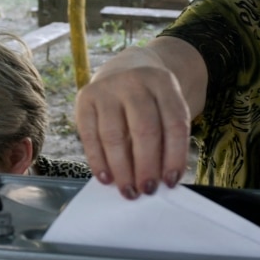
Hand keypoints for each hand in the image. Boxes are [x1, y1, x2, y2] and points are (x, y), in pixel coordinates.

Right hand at [75, 58, 192, 198]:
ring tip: (128, 190)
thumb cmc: (152, 101)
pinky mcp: (85, 98)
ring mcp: (107, 88)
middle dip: (147, 166)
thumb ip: (167, 138)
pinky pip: (90, 136)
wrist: (128, 69)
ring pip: (114, 136)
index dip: (174, 156)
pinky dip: (98, 161)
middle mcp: (134, 81)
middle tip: (147, 189)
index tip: (171, 182)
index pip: (173, 123)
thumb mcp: (167, 108)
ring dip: (122, 169)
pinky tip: (106, 178)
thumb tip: (159, 179)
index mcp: (163, 83)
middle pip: (144, 130)